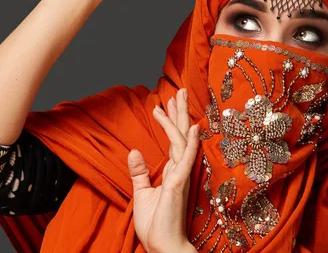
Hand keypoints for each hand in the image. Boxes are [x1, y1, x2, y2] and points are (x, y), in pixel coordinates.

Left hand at [127, 88, 198, 252]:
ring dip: (179, 118)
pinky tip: (193, 127)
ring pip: (181, 141)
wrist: (162, 247)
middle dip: (179, 112)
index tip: (164, 104)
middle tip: (179, 90)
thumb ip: (139, 172)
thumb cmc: (155, 225)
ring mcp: (180, 176)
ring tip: (176, 97)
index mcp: (172, 173)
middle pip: (180, 135)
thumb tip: (134, 150)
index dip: (169, 121)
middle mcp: (179, 170)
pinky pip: (185, 159)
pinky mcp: (179, 184)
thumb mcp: (142, 194)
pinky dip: (189, 143)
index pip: (172, 141)